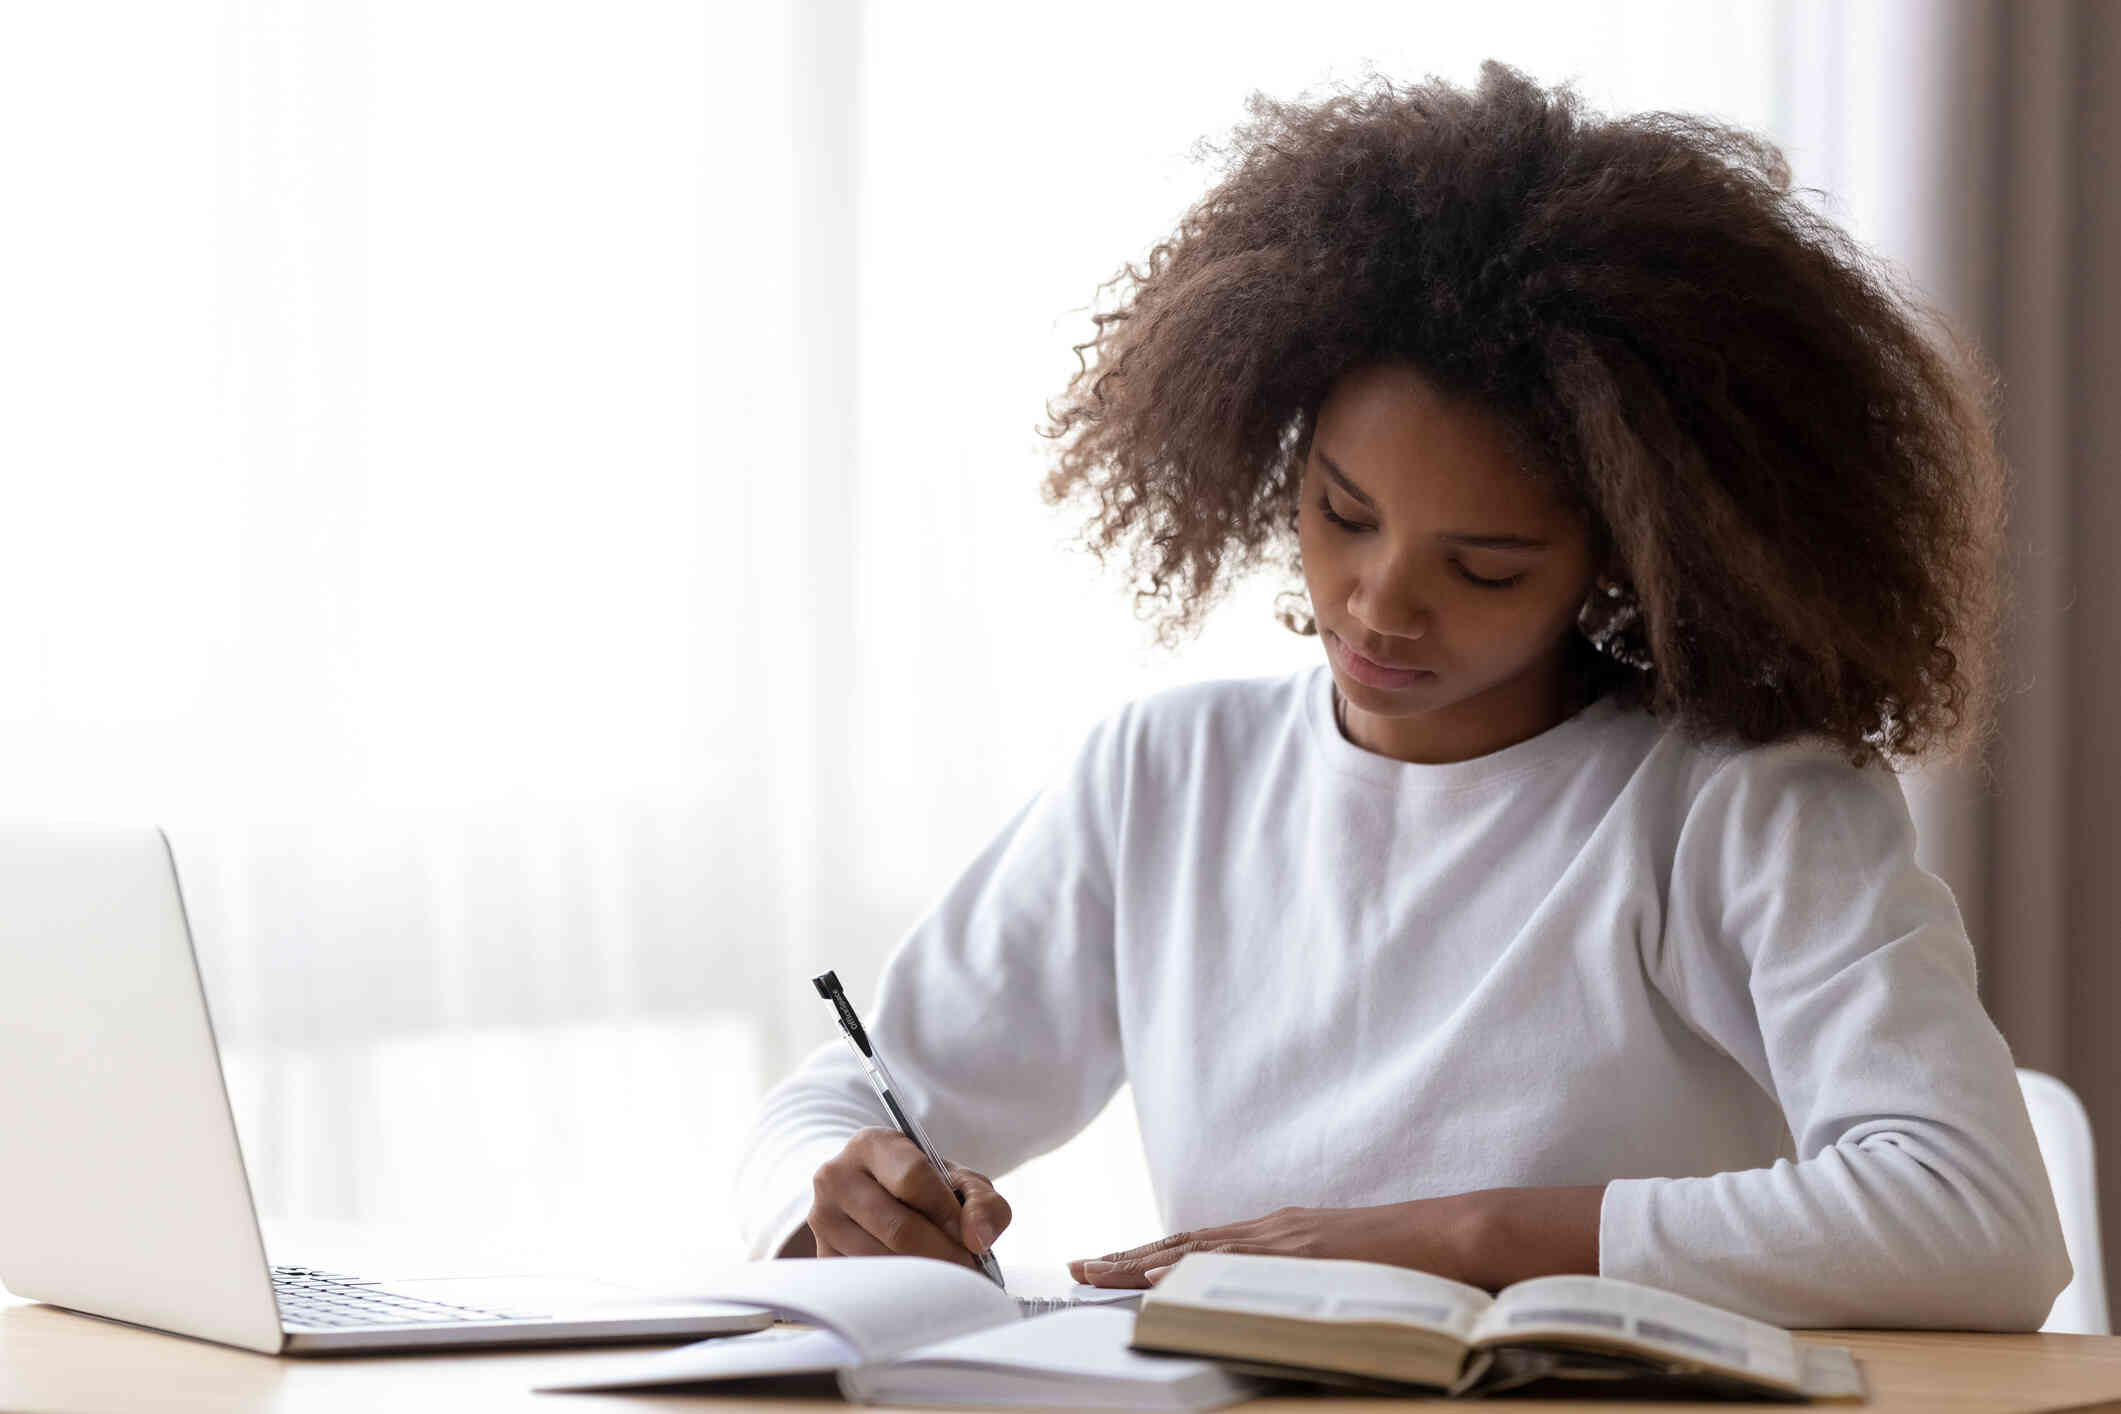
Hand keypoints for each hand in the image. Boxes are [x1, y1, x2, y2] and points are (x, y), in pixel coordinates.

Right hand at [807, 1127, 1011, 1273]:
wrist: (877, 1194)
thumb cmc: (923, 1188)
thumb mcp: (958, 1181)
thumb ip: (983, 1202)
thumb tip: (979, 1239)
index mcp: (871, 1144)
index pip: (913, 1178)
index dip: (948, 1213)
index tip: (971, 1238)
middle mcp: (836, 1176)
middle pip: (899, 1228)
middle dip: (944, 1255)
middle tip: (969, 1272)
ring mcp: (823, 1218)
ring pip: (883, 1261)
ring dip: (924, 1278)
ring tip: (948, 1280)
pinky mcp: (821, 1255)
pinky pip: (867, 1284)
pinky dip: (900, 1291)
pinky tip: (918, 1287)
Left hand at [1068, 1195, 1487, 1288]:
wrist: (1455, 1234)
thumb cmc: (1409, 1260)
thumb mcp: (1343, 1266)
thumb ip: (1306, 1276)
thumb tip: (1278, 1303)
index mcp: (1280, 1233)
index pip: (1200, 1243)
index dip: (1150, 1254)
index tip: (1106, 1264)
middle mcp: (1273, 1229)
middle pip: (1183, 1243)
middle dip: (1125, 1257)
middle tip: (1075, 1269)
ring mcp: (1284, 1238)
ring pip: (1194, 1250)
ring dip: (1137, 1262)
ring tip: (1091, 1274)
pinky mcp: (1299, 1252)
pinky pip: (1231, 1263)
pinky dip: (1186, 1270)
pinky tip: (1152, 1279)